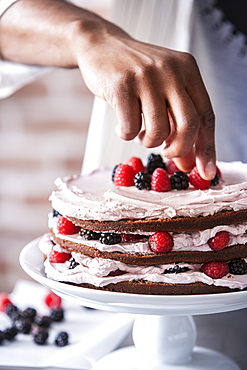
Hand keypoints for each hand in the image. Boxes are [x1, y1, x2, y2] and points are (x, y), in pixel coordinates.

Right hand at [1, 0, 215, 178]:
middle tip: (167, 153)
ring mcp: (146, 76)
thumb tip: (187, 162)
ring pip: (158, 131)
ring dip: (148, 141)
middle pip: (189, 125)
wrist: (100, 46)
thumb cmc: (134, 74)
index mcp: (187, 70)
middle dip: (179, 149)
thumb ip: (176, 123)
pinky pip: (130, 129)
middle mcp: (171, 70)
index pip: (206, 115)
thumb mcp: (162, 92)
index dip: (207, 148)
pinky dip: (126, 134)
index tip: (206, 172)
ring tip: (139, 132)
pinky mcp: (121, 85)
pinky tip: (121, 125)